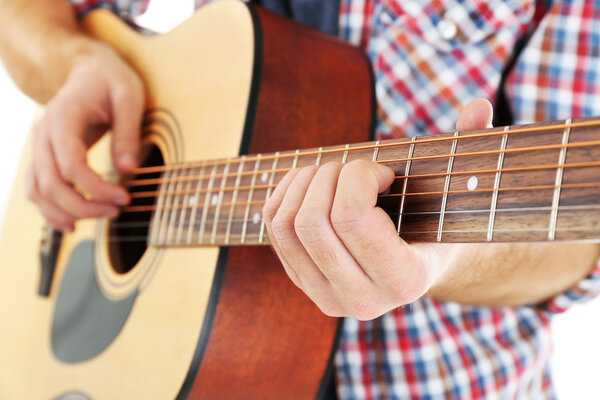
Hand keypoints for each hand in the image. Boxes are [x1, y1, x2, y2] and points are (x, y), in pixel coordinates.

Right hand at [26, 43, 144, 231]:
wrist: (89, 69)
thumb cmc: (111, 80)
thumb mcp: (129, 97)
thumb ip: (127, 132)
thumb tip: (128, 169)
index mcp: (63, 117)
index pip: (70, 165)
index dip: (96, 188)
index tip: (124, 197)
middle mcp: (43, 133)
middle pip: (50, 183)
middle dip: (83, 206)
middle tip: (116, 211)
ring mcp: (40, 146)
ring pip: (38, 191)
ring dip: (66, 212)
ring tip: (100, 218)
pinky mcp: (44, 156)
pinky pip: (37, 189)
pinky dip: (50, 210)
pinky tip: (72, 223)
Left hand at [263, 99, 493, 319]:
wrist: (417, 266)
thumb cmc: (437, 221)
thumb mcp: (457, 191)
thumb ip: (470, 150)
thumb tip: (479, 105)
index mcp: (406, 281)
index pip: (353, 219)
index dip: (360, 176)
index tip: (383, 171)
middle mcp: (361, 299)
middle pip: (313, 223)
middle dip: (331, 175)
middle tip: (354, 166)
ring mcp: (325, 294)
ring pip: (287, 225)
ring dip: (304, 181)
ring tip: (332, 171)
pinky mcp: (301, 281)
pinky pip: (272, 229)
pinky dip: (285, 192)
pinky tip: (312, 182)